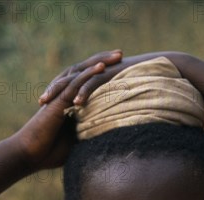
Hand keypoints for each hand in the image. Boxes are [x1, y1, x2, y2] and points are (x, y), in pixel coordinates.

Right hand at [16, 50, 122, 170]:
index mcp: (70, 102)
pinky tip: (101, 67)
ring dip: (100, 62)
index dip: (104, 74)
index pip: (89, 83)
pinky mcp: (58, 101)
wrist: (31, 154)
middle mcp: (65, 94)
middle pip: (86, 72)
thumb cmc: (51, 152)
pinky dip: (88, 75)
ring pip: (82, 73)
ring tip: (117, 55)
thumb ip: (91, 135)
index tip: (122, 68)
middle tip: (122, 54)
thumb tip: (109, 139)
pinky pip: (74, 84)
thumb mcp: (78, 142)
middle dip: (105, 62)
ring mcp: (61, 96)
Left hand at [39, 52, 175, 106]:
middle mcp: (96, 71)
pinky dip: (85, 92)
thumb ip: (110, 106)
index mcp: (96, 76)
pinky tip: (76, 103)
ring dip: (62, 91)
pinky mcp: (112, 72)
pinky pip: (95, 81)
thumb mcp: (122, 99)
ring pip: (77, 78)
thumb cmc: (145, 89)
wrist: (162, 73)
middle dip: (54, 91)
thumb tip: (103, 124)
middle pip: (68, 79)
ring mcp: (103, 70)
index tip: (46, 109)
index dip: (58, 94)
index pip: (71, 84)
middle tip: (41, 104)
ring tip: (51, 104)